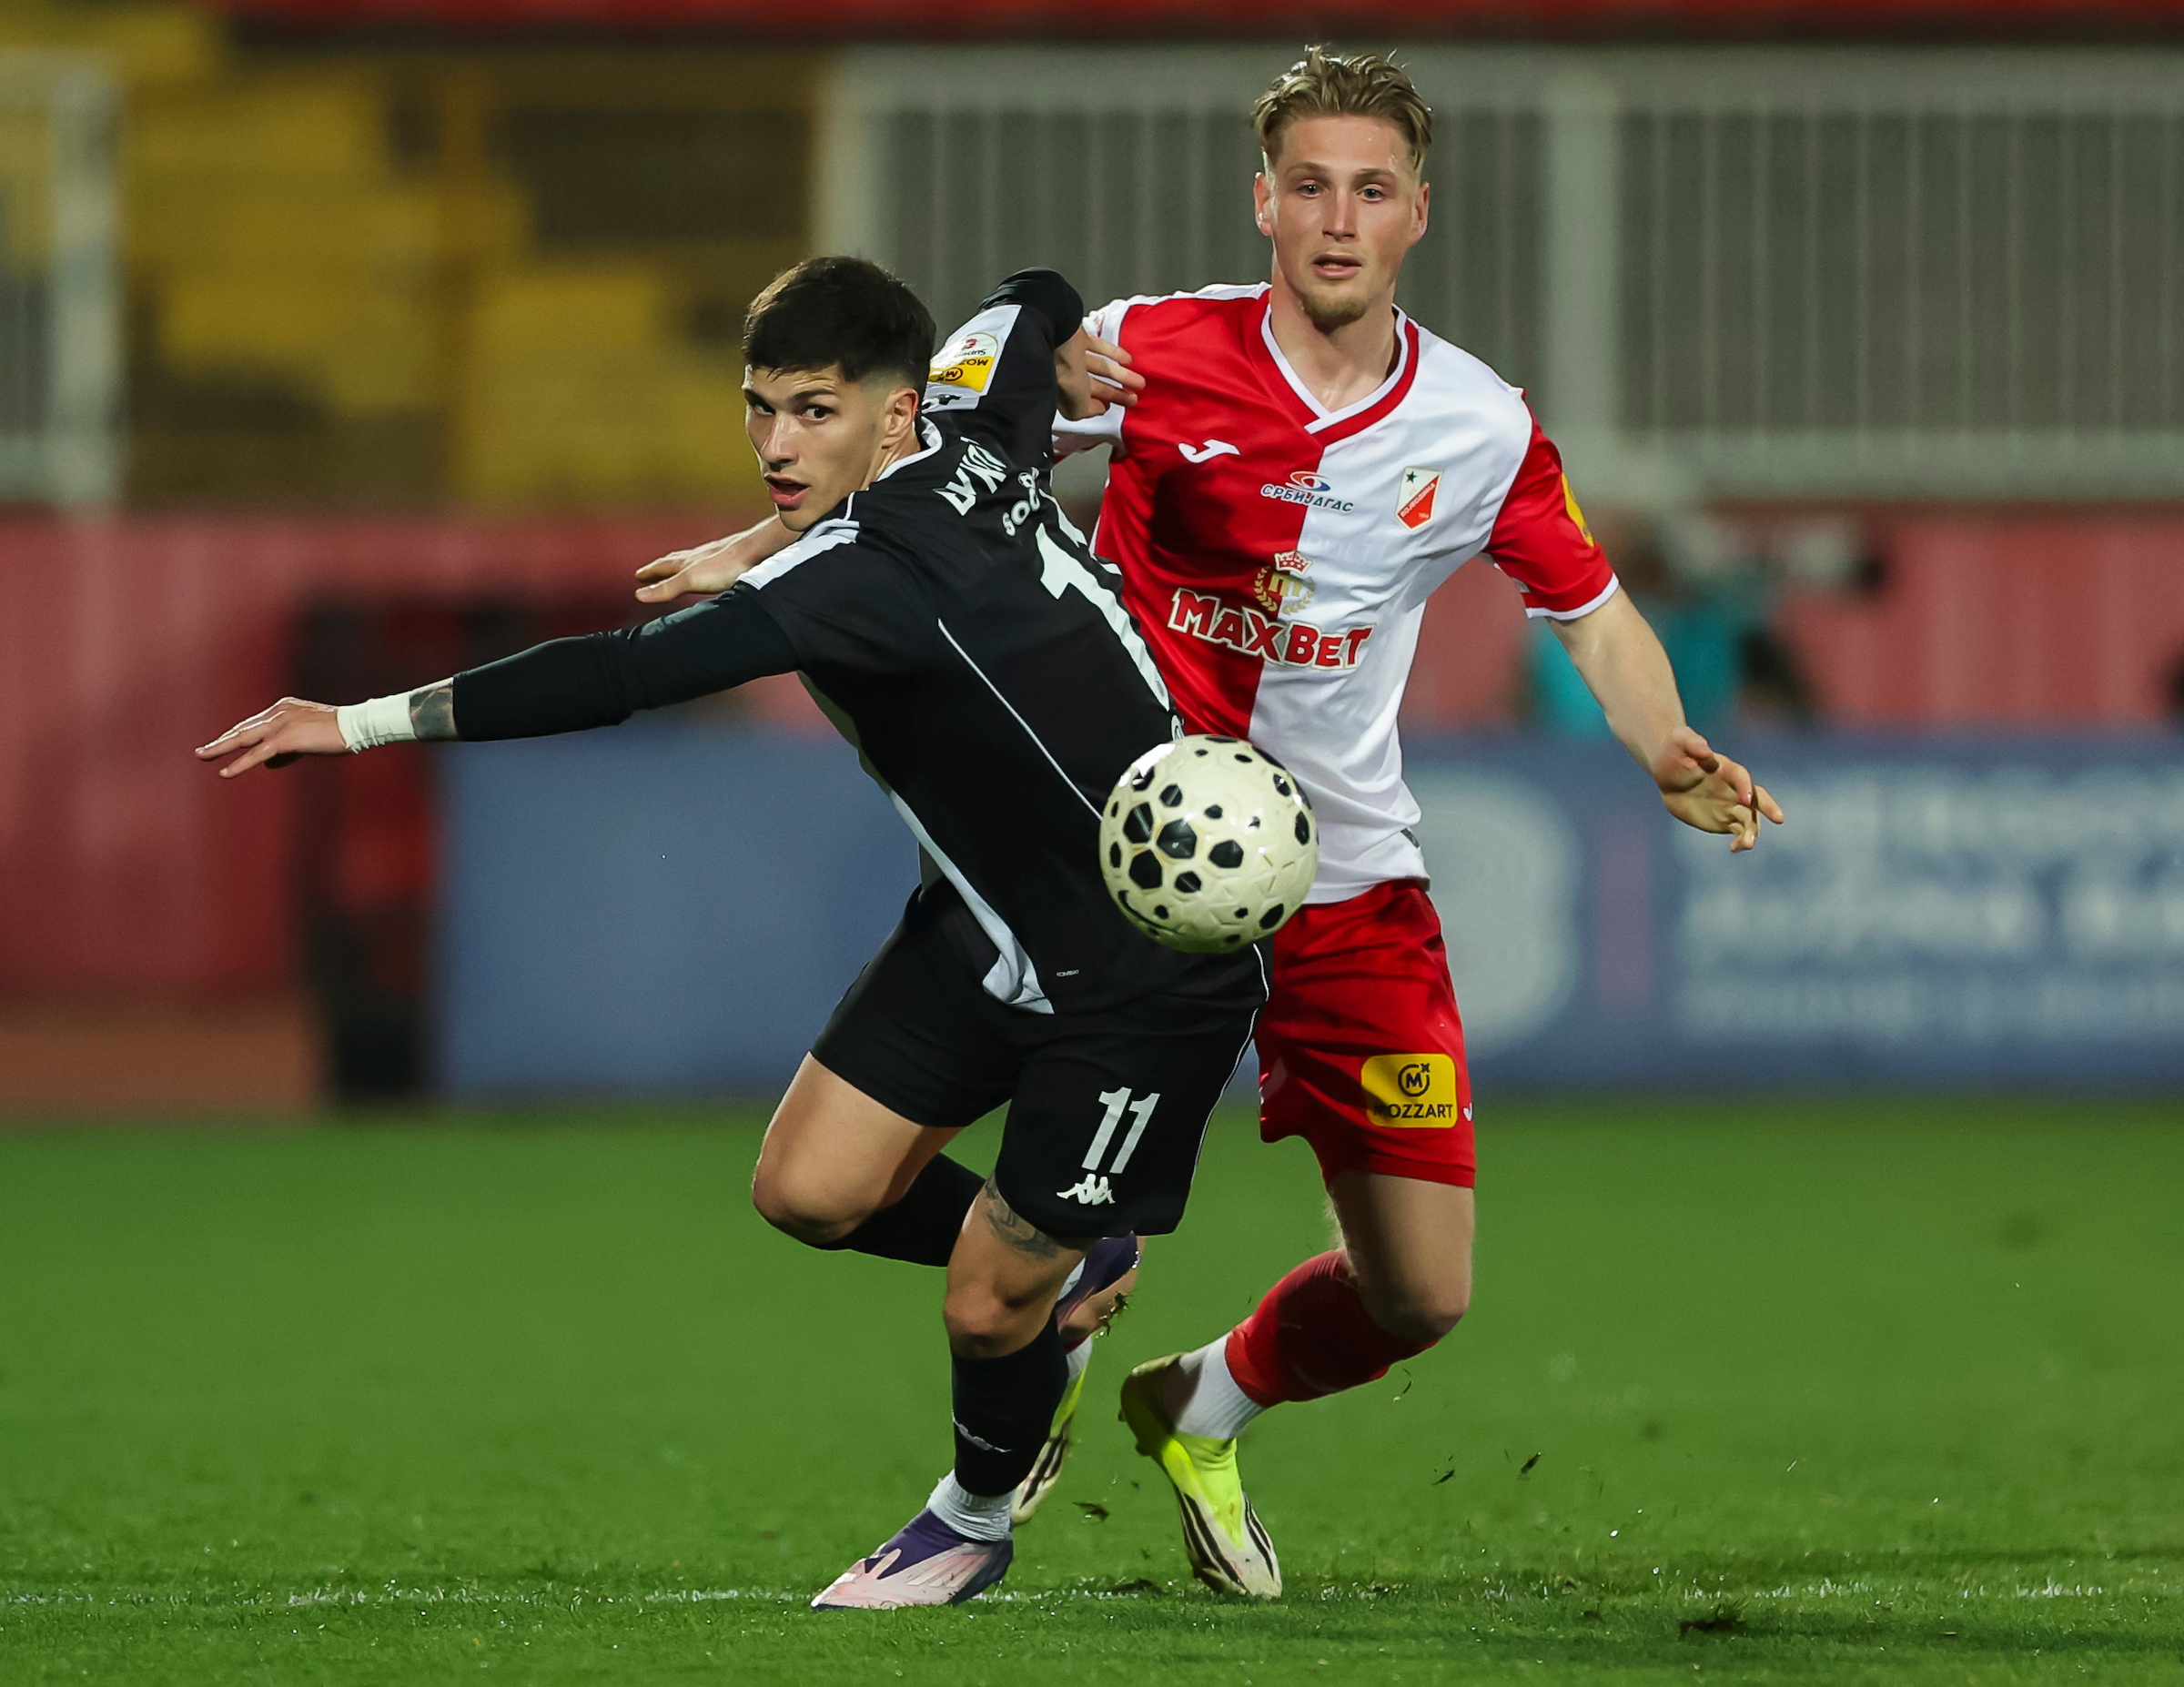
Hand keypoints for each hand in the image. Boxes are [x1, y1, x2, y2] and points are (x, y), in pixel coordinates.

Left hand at [195, 697, 346, 777]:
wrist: (357, 726)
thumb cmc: (340, 733)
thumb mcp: (309, 739)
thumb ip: (286, 750)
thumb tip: (268, 764)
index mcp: (284, 707)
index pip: (255, 725)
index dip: (238, 737)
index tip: (224, 745)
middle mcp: (277, 712)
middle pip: (243, 729)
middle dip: (222, 741)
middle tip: (202, 751)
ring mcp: (280, 724)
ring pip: (243, 738)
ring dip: (220, 748)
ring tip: (202, 756)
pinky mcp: (286, 739)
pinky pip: (257, 754)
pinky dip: (239, 764)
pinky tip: (225, 772)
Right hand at [634, 521, 782, 603]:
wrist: (758, 551)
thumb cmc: (726, 565)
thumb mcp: (691, 580)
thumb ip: (667, 587)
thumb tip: (639, 595)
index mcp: (688, 562)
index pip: (663, 566)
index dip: (649, 572)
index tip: (638, 576)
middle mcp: (700, 556)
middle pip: (676, 561)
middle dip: (662, 568)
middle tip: (651, 572)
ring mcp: (717, 557)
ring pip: (694, 561)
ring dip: (683, 567)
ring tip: (679, 571)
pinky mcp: (734, 561)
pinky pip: (713, 566)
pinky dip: (705, 570)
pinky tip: (714, 573)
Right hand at [1055, 327, 1141, 421]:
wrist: (1056, 339)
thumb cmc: (1064, 375)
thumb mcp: (1076, 407)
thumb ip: (1089, 411)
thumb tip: (1102, 407)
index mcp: (1061, 393)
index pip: (1082, 402)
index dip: (1097, 405)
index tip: (1111, 408)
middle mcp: (1065, 375)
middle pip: (1094, 386)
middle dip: (1115, 394)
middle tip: (1133, 398)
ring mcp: (1072, 356)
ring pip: (1100, 367)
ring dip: (1120, 375)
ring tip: (1140, 382)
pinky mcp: (1078, 337)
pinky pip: (1098, 347)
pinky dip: (1113, 353)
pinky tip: (1128, 359)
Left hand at [1651, 726, 1785, 851]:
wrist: (1669, 772)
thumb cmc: (1675, 751)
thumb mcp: (1679, 741)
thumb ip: (1692, 743)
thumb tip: (1705, 749)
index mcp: (1726, 768)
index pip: (1741, 776)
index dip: (1745, 786)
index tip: (1746, 799)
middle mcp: (1735, 787)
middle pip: (1756, 798)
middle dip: (1768, 807)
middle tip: (1779, 818)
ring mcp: (1732, 805)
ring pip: (1749, 819)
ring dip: (1751, 831)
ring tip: (1747, 844)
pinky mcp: (1725, 819)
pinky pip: (1738, 832)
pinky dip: (1740, 841)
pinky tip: (1735, 848)